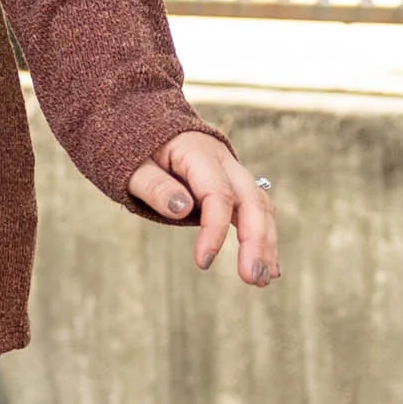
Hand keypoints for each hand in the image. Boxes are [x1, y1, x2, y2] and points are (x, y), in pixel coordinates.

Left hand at [126, 133, 278, 287]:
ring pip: (260, 207)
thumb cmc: (136, 148)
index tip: (203, 262)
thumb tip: (181, 209)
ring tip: (262, 280)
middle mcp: (224, 162)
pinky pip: (256, 211)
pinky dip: (263, 237)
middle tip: (252, 278)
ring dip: (266, 243)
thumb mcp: (133, 166)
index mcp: (198, 153)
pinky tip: (269, 268)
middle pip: (252, 200)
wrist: (146, 123)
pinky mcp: (233, 187)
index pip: (217, 195)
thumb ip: (155, 186)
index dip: (214, 230)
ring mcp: (232, 173)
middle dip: (257, 241)